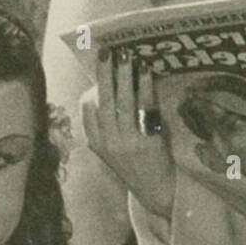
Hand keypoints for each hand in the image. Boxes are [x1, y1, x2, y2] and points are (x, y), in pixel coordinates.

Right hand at [81, 48, 175, 216]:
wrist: (157, 192)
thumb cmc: (136, 166)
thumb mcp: (112, 151)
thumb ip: (104, 128)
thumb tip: (101, 95)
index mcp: (97, 144)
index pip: (88, 112)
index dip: (93, 87)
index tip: (96, 65)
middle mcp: (109, 142)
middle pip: (105, 102)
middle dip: (105, 74)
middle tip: (107, 52)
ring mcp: (128, 142)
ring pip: (123, 102)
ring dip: (124, 76)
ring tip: (126, 56)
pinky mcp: (148, 140)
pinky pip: (145, 108)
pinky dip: (145, 88)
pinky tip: (146, 72)